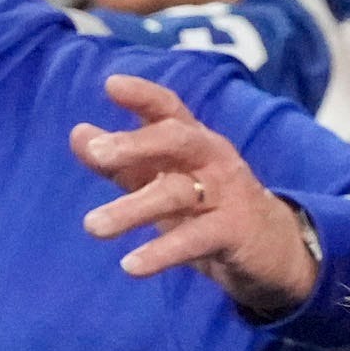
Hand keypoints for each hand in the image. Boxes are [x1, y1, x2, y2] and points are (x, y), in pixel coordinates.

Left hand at [74, 75, 325, 315]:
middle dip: (135, 143)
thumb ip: (121, 162)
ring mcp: (226, 193)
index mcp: (193, 141)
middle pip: (176, 140)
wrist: (271, 250)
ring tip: (92, 226)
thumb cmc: (207, 207)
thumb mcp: (163, 181)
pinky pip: (194, 239)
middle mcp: (212, 158)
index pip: (169, 110)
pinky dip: (161, 252)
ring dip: (131, 210)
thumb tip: (78, 135)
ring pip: (176, 193)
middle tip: (95, 153)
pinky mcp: (234, 232)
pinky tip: (130, 265)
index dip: (143, 95)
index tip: (111, 84)